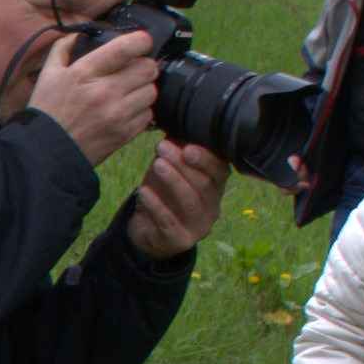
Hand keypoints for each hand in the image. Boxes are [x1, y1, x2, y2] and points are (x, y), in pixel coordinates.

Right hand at [28, 23, 161, 175]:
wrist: (46, 152)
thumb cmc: (47, 111)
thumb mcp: (48, 74)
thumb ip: (63, 48)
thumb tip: (79, 34)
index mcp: (84, 73)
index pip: (125, 48)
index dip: (141, 40)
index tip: (142, 41)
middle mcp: (104, 92)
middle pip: (147, 68)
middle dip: (144, 66)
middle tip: (136, 69)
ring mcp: (116, 114)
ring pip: (151, 91)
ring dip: (144, 89)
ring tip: (131, 91)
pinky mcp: (124, 134)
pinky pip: (148, 115)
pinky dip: (141, 111)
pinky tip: (127, 110)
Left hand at [123, 134, 226, 254]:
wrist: (148, 231)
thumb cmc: (163, 194)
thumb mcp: (170, 170)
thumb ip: (175, 152)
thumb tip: (174, 124)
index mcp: (214, 187)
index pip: (220, 171)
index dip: (206, 158)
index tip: (187, 146)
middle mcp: (212, 207)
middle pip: (204, 184)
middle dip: (183, 165)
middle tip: (163, 148)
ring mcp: (198, 226)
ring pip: (190, 202)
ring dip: (173, 181)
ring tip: (156, 165)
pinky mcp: (179, 240)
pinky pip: (169, 222)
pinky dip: (156, 205)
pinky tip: (143, 191)